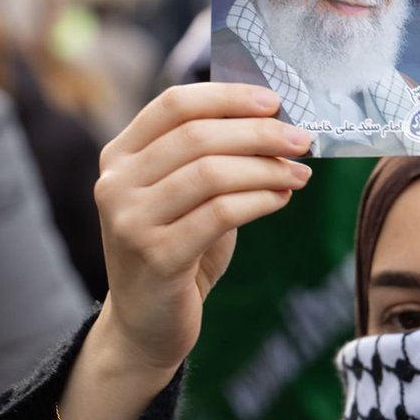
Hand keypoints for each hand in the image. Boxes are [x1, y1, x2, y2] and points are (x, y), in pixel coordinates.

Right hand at [93, 83, 311, 377]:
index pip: (174, 104)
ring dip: (266, 169)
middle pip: (197, 136)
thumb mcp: (185, 195)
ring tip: (300, 174)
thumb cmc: (178, 249)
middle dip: (259, 133)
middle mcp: (116, 183)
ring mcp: (130, 220)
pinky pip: (220, 213)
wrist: (147, 323)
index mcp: (120, 155)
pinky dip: (259, 200)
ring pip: (211, 173)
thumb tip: (277, 124)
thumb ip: (213, 157)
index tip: (275, 101)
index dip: (228, 97)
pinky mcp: (156, 256)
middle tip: (303, 140)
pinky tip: (282, 199)